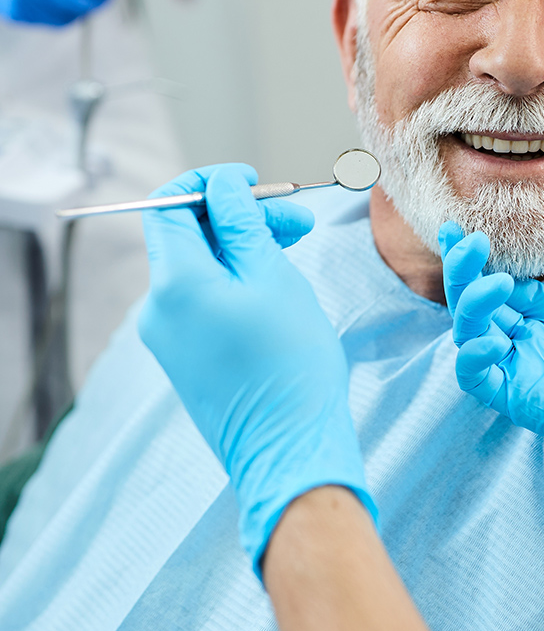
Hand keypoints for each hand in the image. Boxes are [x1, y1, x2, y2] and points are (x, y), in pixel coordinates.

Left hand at [139, 163, 375, 575]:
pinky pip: (203, 299)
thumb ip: (242, 225)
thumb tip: (222, 186)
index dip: (209, 184)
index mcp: (176, 283)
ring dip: (244, 247)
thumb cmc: (290, 363)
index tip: (251, 182)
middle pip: (188, 236)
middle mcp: (159, 308)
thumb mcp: (274, 279)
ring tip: (298, 246)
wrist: (289, 448)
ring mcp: (168, 336)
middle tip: (298, 218)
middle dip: (240, 217)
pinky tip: (276, 282)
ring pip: (200, 267)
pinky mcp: (186, 356)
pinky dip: (236, 279)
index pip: (169, 206)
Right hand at [439, 218, 543, 522]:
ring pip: (472, 337)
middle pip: (478, 306)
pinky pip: (481, 383)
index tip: (458, 228)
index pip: (502, 283)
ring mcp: (533, 371)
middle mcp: (540, 340)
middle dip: (462, 272)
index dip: (476, 258)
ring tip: (496, 281)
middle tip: (465, 240)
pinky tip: (489, 337)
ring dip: (470, 306)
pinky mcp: (532, 401)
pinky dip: (471, 360)